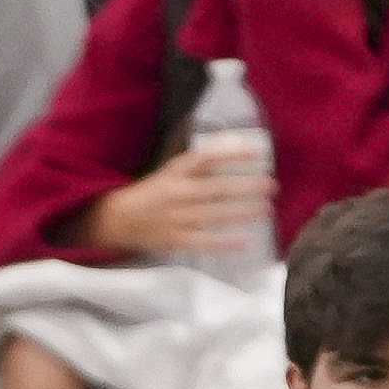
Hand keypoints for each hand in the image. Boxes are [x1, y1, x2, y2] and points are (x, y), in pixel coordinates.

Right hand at [83, 142, 273, 258]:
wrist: (117, 219)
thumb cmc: (151, 192)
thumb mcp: (170, 171)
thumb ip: (199, 163)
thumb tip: (235, 145)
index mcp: (174, 172)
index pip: (206, 158)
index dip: (232, 154)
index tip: (257, 153)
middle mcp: (176, 194)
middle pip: (216, 189)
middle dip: (246, 187)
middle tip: (271, 186)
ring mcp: (175, 219)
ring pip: (214, 215)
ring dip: (242, 212)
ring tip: (266, 209)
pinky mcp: (174, 240)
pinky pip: (203, 242)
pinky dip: (224, 243)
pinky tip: (245, 242)